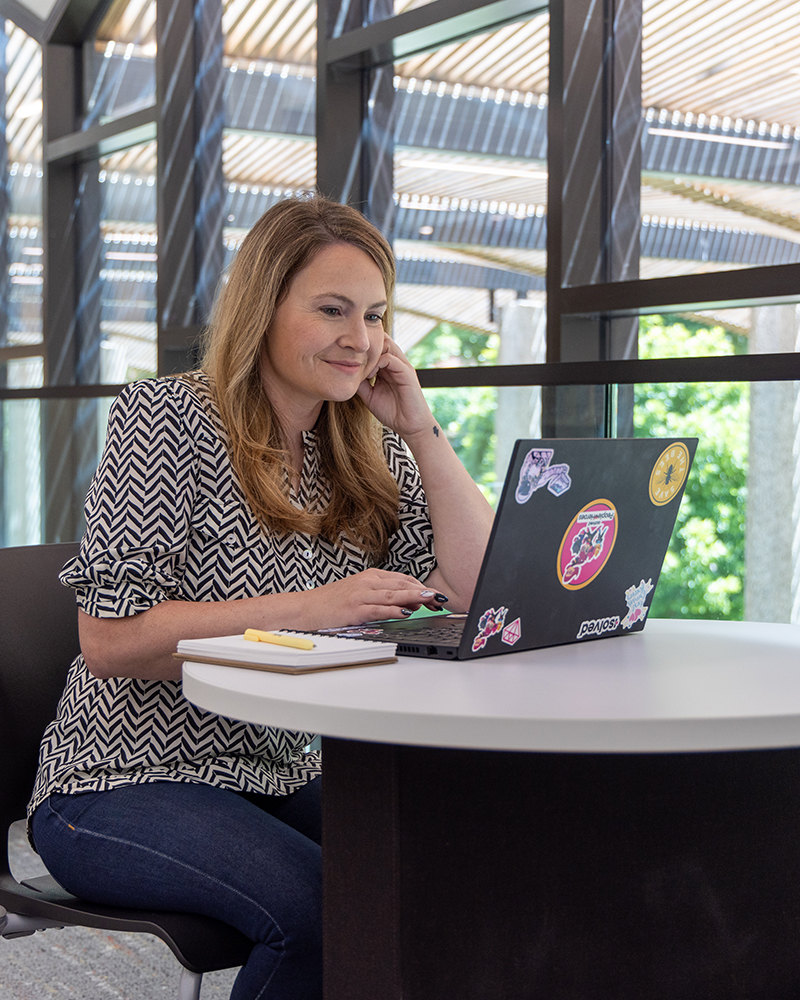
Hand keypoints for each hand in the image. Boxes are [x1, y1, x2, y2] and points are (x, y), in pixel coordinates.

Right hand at [307, 568, 447, 626]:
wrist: (305, 607)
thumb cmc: (332, 602)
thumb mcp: (359, 593)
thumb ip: (383, 596)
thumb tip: (408, 603)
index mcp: (370, 577)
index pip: (403, 579)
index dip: (421, 586)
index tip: (436, 595)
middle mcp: (367, 582)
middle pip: (401, 585)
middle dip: (423, 592)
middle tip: (440, 599)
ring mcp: (360, 595)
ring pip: (393, 595)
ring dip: (414, 597)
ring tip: (430, 600)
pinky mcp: (354, 609)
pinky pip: (378, 609)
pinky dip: (393, 610)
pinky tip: (405, 612)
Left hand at [357, 336, 433, 440]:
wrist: (410, 427)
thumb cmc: (392, 412)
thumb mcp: (370, 395)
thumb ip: (361, 383)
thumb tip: (346, 374)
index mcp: (389, 367)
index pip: (377, 346)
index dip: (362, 348)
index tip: (348, 357)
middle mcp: (397, 363)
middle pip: (382, 339)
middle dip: (366, 345)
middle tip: (353, 357)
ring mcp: (403, 366)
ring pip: (387, 344)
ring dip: (371, 352)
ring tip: (361, 365)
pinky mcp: (407, 373)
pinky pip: (391, 359)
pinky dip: (377, 363)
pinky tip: (369, 375)